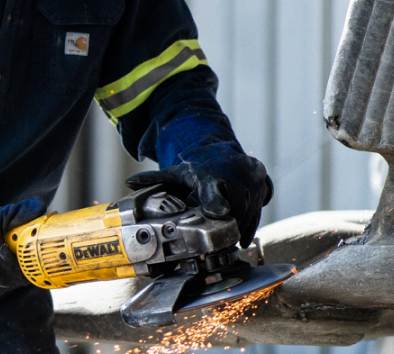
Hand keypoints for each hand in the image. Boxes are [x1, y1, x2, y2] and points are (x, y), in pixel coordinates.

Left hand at [126, 141, 272, 247]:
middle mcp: (235, 170)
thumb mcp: (174, 174)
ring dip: (241, 227)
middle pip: (236, 211)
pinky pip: (260, 207)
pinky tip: (242, 224)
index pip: (214, 190)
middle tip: (220, 241)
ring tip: (231, 236)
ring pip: (250, 212)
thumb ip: (155, 180)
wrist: (218, 151)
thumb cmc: (195, 169)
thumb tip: (129, 183)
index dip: (217, 202)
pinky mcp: (263, 180)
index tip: (221, 212)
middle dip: (228, 228)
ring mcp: (252, 174)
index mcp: (209, 173)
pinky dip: (252, 218)